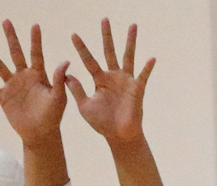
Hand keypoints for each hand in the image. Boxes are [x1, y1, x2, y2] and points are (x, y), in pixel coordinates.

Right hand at [0, 20, 69, 146]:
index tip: (34, 25)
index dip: (35, 40)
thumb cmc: (53, 116)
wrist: (40, 132)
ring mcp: (12, 86)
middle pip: (16, 53)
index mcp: (38, 75)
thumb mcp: (58, 97)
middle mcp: (24, 76)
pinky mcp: (3, 97)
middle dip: (11, 38)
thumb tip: (66, 61)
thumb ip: (59, 79)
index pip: (36, 54)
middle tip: (6, 22)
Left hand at [66, 19, 154, 145]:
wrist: (118, 135)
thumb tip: (66, 75)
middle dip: (106, 36)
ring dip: (130, 42)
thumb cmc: (102, 122)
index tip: (73, 35)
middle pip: (109, 51)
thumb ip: (77, 90)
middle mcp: (113, 76)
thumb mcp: (85, 106)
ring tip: (132, 26)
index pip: (89, 60)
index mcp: (99, 79)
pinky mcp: (137, 89)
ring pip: (128, 57)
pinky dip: (147, 68)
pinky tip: (151, 58)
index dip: (81, 48)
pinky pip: (143, 76)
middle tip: (104, 19)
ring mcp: (126, 81)